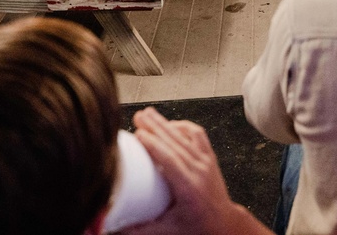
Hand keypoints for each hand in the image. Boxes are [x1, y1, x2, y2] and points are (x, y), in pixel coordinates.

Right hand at [125, 109, 258, 234]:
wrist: (224, 224)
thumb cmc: (197, 228)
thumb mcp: (167, 231)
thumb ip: (139, 229)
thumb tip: (112, 228)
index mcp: (189, 188)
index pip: (171, 160)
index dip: (154, 144)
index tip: (138, 133)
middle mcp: (199, 171)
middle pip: (176, 142)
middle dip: (156, 126)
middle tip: (138, 115)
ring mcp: (206, 162)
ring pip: (186, 136)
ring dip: (166, 123)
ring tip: (148, 113)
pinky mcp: (210, 157)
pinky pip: (198, 135)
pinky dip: (184, 126)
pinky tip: (170, 123)